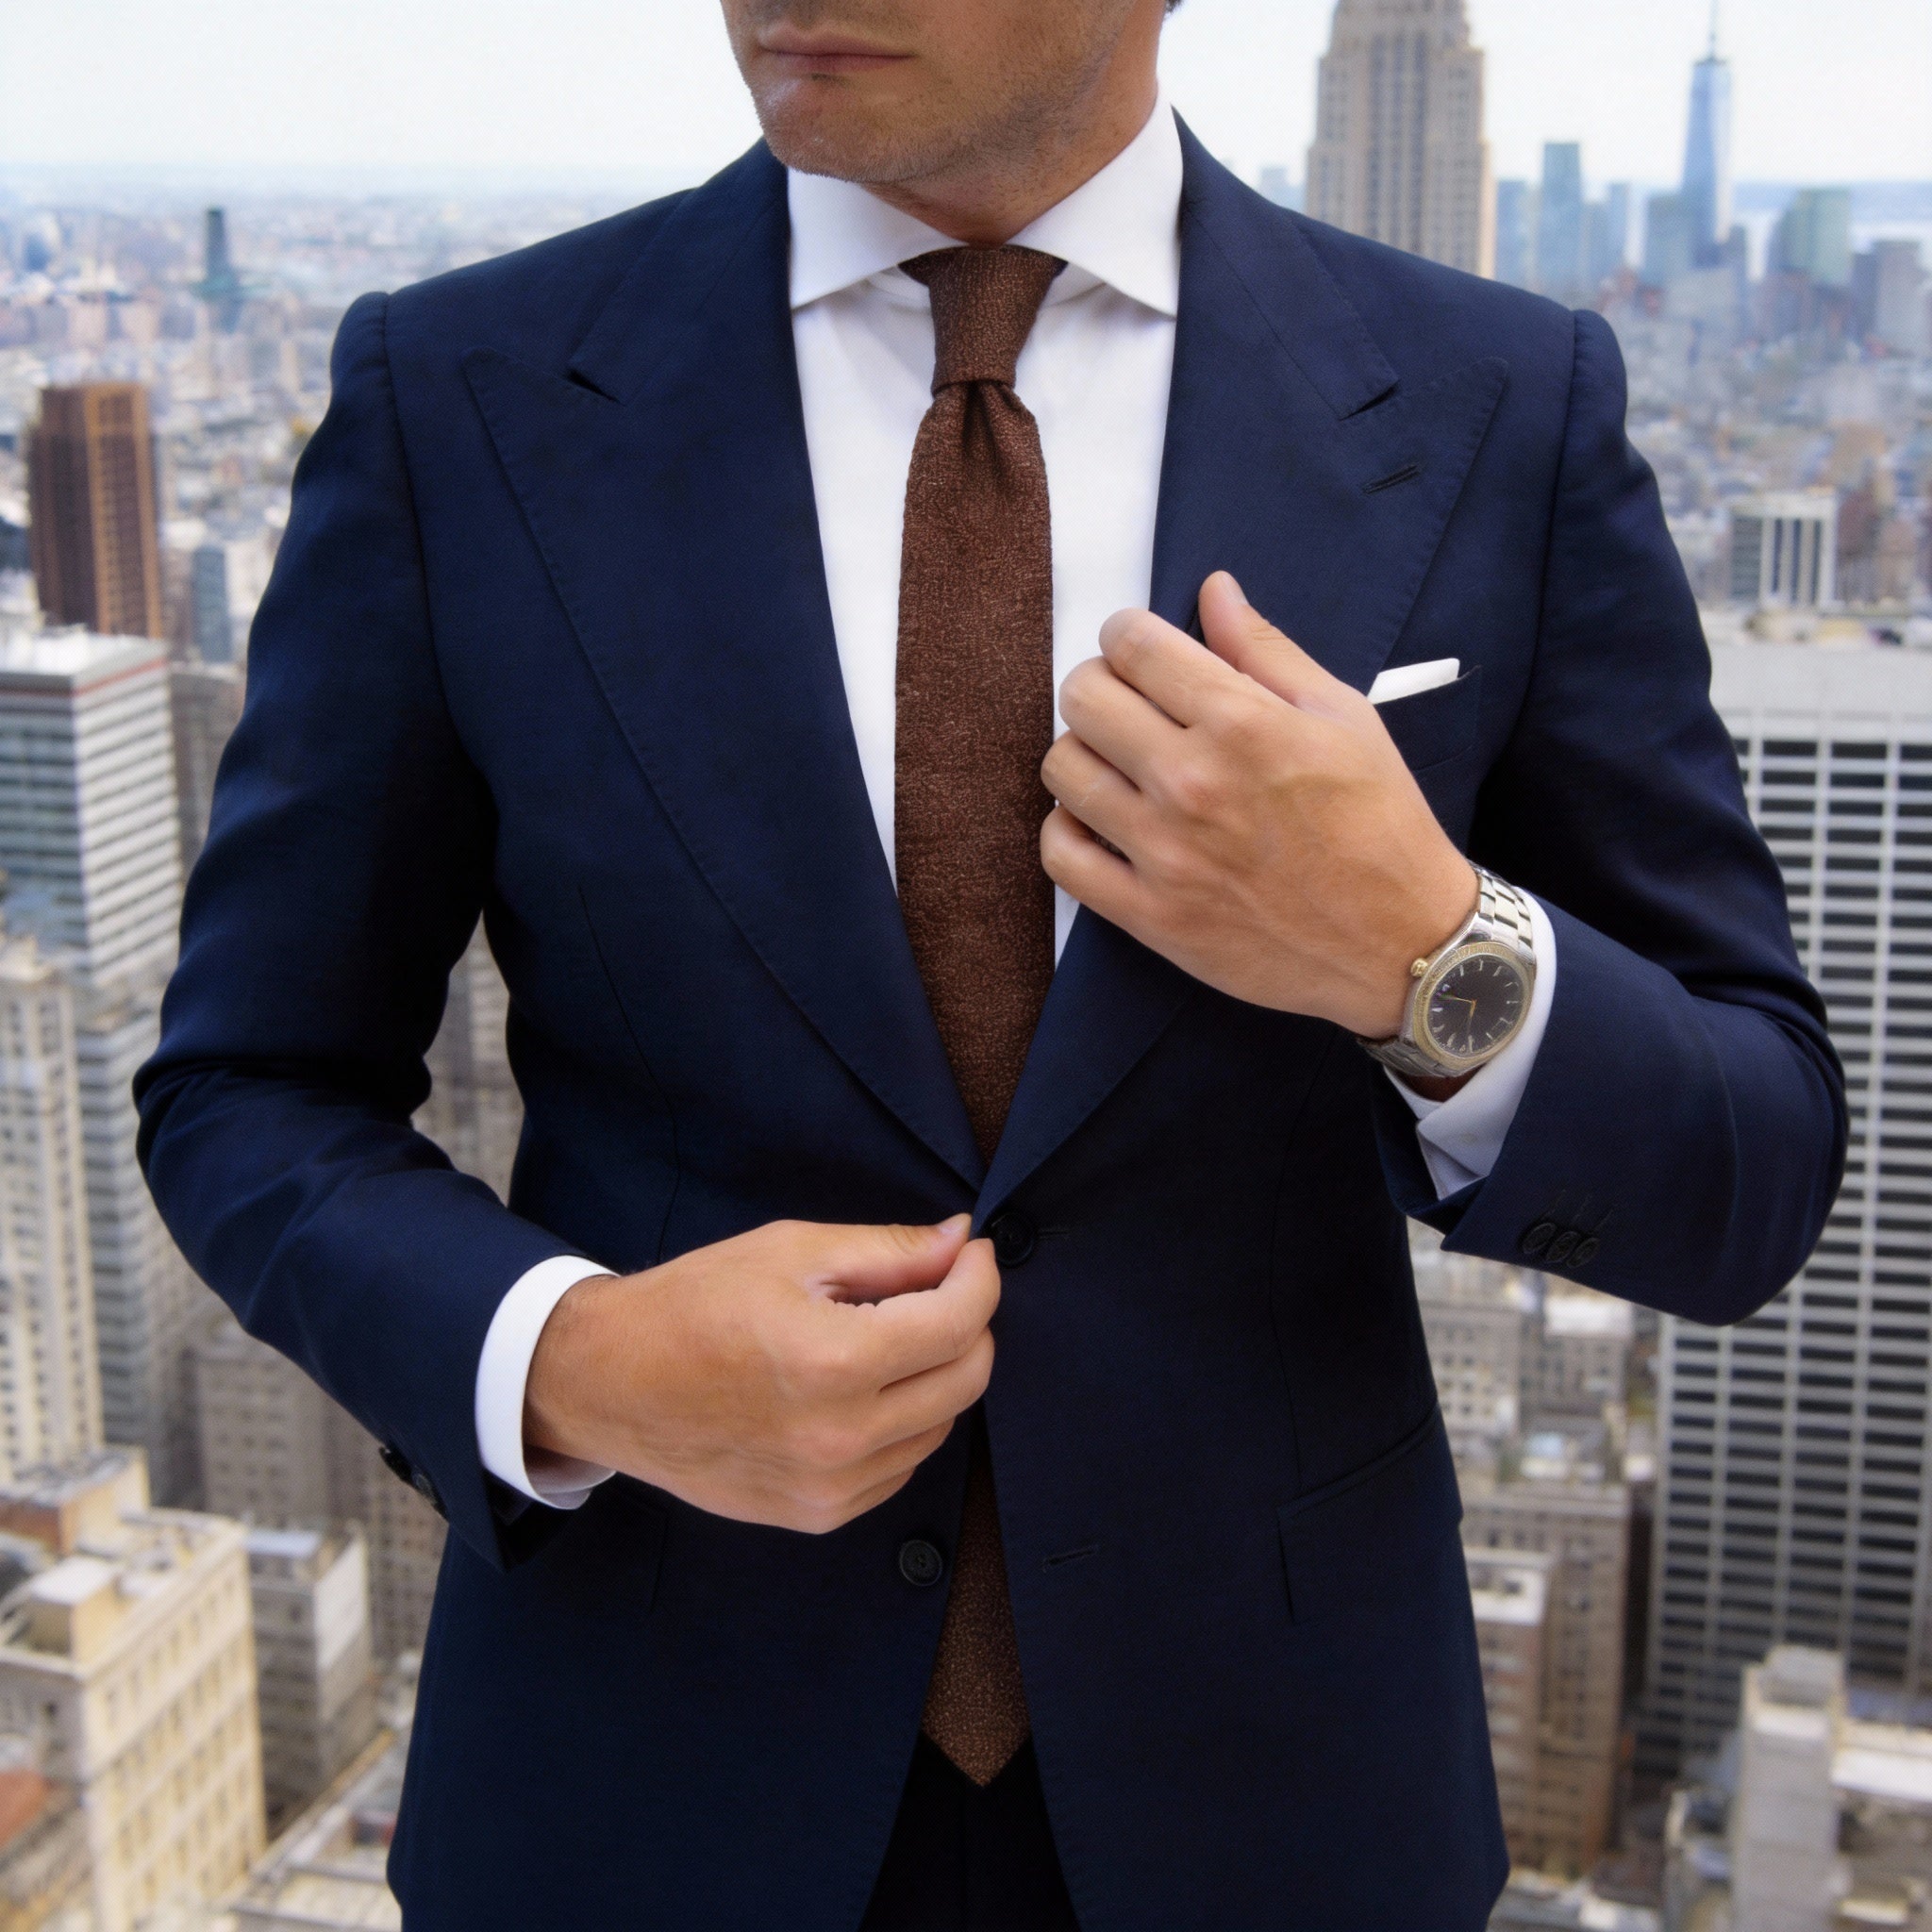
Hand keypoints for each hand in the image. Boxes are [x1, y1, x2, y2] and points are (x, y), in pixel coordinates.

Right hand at [522, 1216, 997, 1533]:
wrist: (609, 1384)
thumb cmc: (693, 1304)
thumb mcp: (790, 1251)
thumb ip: (888, 1251)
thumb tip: (961, 1241)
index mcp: (833, 1362)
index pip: (958, 1323)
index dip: (980, 1277)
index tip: (972, 1253)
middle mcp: (840, 1437)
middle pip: (966, 1380)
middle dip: (969, 1323)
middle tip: (940, 1287)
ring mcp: (830, 1489)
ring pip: (941, 1427)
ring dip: (937, 1375)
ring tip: (889, 1335)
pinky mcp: (817, 1516)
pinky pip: (900, 1466)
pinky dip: (904, 1423)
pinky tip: (863, 1387)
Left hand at [1040, 570, 1475, 1041]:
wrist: (1401, 942)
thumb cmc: (1381, 825)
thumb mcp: (1343, 716)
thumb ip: (1266, 650)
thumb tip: (1214, 591)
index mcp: (1242, 724)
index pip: (1133, 646)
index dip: (1126, 634)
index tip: (1138, 648)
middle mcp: (1193, 782)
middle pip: (1083, 697)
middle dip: (1100, 684)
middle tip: (1128, 703)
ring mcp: (1165, 853)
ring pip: (1062, 769)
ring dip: (1082, 753)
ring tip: (1118, 763)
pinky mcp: (1150, 914)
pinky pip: (1061, 855)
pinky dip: (1068, 829)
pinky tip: (1101, 820)